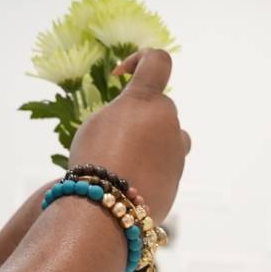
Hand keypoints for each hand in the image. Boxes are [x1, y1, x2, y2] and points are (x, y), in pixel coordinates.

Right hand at [68, 50, 188, 223]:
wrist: (107, 210)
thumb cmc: (93, 161)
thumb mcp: (97, 124)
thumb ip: (122, 111)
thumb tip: (138, 119)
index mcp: (146, 100)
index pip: (158, 61)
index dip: (140, 61)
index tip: (121, 76)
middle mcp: (168, 121)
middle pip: (157, 108)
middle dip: (138, 117)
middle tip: (110, 139)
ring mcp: (176, 151)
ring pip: (165, 138)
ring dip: (148, 143)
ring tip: (120, 162)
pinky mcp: (177, 178)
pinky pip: (163, 164)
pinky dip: (148, 168)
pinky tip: (126, 182)